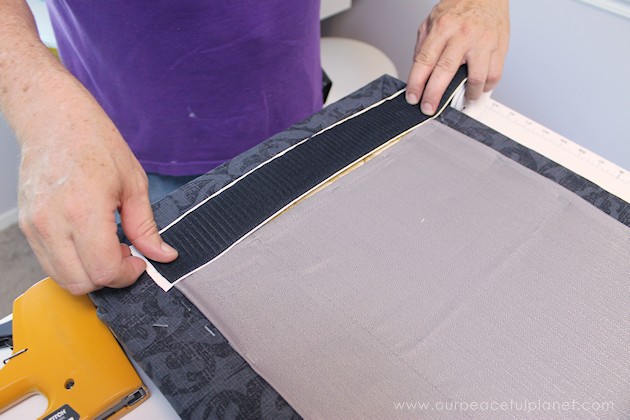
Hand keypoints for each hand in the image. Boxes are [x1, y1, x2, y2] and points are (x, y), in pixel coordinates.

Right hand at [17, 83, 177, 294]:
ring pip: (62, 278)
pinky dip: (73, 262)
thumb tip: (163, 255)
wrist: (53, 119)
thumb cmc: (94, 141)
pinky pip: (49, 262)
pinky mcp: (27, 225)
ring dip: (90, 273)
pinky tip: (88, 240)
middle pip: (81, 282)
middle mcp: (53, 222)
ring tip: (107, 246)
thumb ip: (146, 227)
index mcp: (84, 210)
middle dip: (109, 278)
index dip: (127, 274)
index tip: (139, 261)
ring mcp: (35, 225)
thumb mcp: (133, 182)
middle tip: (125, 255)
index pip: (104, 270)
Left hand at [405, 0, 509, 114]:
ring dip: (466, 95)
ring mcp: (483, 42)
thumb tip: (419, 74)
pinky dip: (485, 87)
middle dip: (434, 95)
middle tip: (429, 108)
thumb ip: (424, 46)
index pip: (424, 61)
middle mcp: (463, 35)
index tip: (413, 97)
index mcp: (443, 27)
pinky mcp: (499, 48)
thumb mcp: (432, 20)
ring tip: (460, 100)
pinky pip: (494, 75)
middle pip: (445, 72)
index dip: (416, 83)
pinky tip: (478, 88)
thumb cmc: (460, 7)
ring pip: (475, 78)